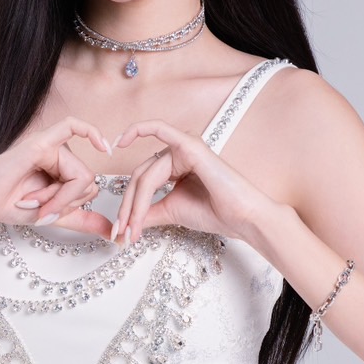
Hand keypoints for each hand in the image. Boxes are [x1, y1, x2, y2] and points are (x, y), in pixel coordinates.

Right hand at [0, 115, 114, 234]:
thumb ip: (84, 220)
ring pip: (80, 174)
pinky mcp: (39, 142)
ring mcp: (49, 146)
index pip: (88, 186)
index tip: (48, 214)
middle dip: (64, 202)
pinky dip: (92, 133)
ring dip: (57, 197)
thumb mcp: (55, 216)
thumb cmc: (8, 205)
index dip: (72, 205)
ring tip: (30, 198)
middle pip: (88, 180)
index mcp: (62, 168)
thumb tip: (112, 231)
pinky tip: (104, 145)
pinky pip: (73, 127)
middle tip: (36, 206)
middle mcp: (58, 154)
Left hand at [110, 118, 273, 244]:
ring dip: (135, 202)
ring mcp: (184, 147)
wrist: (242, 218)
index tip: (122, 233)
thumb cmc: (216, 212)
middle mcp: (178, 153)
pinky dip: (139, 130)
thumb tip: (124, 224)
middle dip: (128, 207)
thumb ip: (147, 212)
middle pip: (139, 178)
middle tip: (123, 232)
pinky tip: (121, 141)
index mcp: (174, 166)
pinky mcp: (190, 145)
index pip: (141, 183)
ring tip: (133, 226)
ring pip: (145, 174)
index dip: (129, 207)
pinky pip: (159, 130)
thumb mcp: (170, 212)